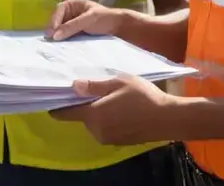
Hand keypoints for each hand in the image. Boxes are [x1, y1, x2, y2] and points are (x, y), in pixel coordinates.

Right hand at [46, 0, 124, 40]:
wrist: (118, 28)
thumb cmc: (104, 19)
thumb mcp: (89, 19)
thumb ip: (73, 25)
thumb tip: (55, 35)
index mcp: (73, 4)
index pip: (59, 10)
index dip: (54, 20)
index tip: (53, 31)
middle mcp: (70, 13)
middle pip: (57, 19)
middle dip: (53, 28)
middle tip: (49, 39)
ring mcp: (72, 24)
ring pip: (60, 29)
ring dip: (56, 35)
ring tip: (52, 44)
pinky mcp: (75, 34)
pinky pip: (66, 35)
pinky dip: (62, 40)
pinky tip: (60, 45)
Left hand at [50, 75, 180, 144]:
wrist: (168, 118)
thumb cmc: (143, 96)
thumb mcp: (119, 82)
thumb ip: (94, 85)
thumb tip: (74, 86)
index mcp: (93, 115)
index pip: (65, 113)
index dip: (57, 105)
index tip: (54, 96)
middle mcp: (96, 131)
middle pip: (82, 117)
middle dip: (86, 105)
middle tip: (97, 89)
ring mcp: (108, 139)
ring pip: (95, 123)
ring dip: (99, 112)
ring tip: (115, 98)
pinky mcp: (118, 142)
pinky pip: (106, 129)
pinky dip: (109, 120)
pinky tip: (123, 110)